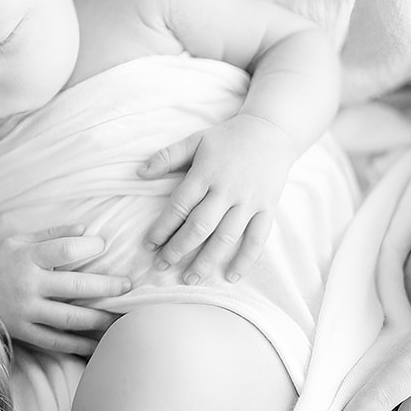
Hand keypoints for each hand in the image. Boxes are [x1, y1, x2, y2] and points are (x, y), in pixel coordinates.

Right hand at [0, 228, 130, 353]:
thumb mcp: (16, 241)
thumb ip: (51, 235)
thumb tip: (86, 229)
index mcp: (25, 257)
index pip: (64, 250)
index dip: (89, 247)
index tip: (104, 246)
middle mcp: (27, 284)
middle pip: (75, 286)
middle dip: (107, 286)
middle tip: (128, 286)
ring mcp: (25, 311)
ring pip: (70, 318)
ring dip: (99, 319)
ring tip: (120, 317)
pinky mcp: (22, 332)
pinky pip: (55, 341)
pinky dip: (78, 344)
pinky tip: (96, 344)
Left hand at [139, 115, 292, 282]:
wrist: (271, 132)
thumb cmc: (227, 138)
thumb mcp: (195, 140)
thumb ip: (167, 156)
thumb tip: (139, 173)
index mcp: (206, 173)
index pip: (179, 206)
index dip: (162, 227)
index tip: (149, 244)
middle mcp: (227, 190)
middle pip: (200, 226)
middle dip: (179, 249)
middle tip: (162, 266)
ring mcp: (249, 201)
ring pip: (226, 237)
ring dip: (207, 260)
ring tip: (190, 279)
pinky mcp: (268, 208)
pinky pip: (258, 238)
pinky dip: (246, 259)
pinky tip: (231, 276)